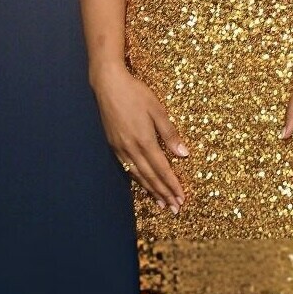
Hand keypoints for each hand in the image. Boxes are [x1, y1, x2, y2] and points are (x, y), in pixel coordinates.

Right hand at [91, 63, 189, 212]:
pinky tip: (143, 184)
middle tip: (175, 208)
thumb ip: (170, 133)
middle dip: (164, 193)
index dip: (172, 185)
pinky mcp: (113, 145)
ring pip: (138, 175)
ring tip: (161, 203)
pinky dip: (138, 179)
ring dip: (151, 191)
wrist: (108, 85)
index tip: (181, 198)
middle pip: (150, 177)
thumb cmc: (136, 93)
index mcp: (144, 140)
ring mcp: (120, 148)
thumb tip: (183, 155)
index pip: (162, 169)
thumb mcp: (157, 110)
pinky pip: (128, 168)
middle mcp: (131, 149)